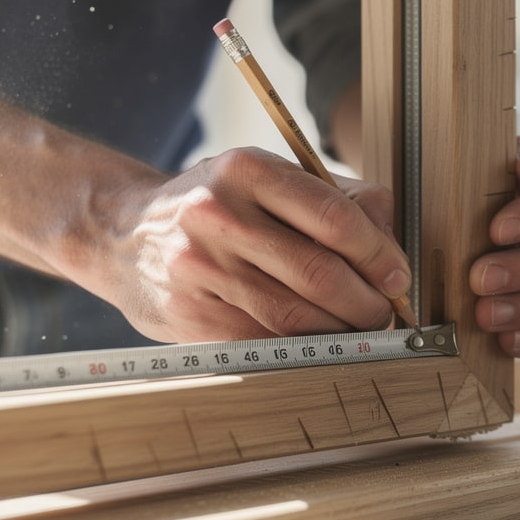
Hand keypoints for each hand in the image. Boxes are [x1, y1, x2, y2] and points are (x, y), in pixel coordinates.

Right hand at [100, 147, 411, 342]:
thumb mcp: (265, 180)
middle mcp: (218, 215)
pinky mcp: (190, 316)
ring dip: (342, 332)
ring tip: (358, 330)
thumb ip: (334, 197)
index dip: (378, 254)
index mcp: (246, 170)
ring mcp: (200, 269)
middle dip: (367, 302)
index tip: (397, 276)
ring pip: (295, 317)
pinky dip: (303, 349)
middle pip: (319, 273)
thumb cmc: (216, 207)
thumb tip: (392, 237)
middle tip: (385, 313)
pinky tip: (318, 344)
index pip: (334, 217)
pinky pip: (265, 343)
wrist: (122, 235)